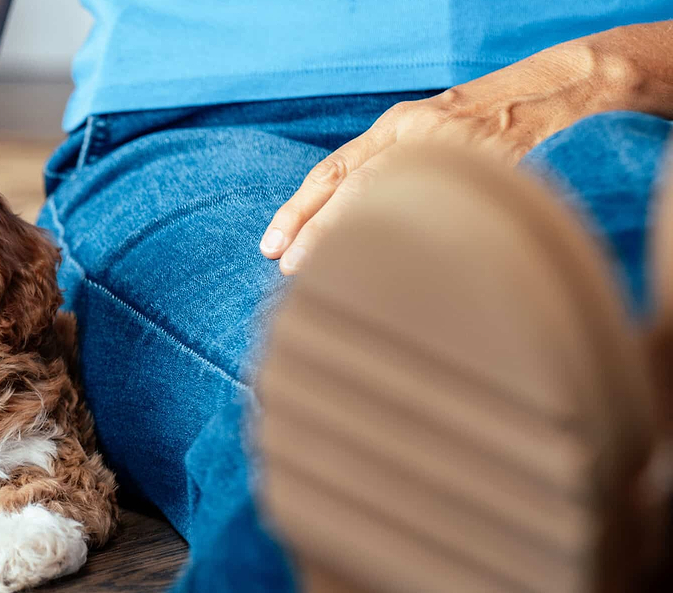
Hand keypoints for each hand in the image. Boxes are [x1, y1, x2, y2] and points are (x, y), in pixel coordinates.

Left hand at [259, 39, 640, 273]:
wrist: (545, 92)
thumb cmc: (473, 126)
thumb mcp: (422, 136)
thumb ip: (384, 170)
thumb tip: (338, 224)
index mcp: (395, 127)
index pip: (333, 171)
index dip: (299, 210)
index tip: (272, 246)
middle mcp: (416, 134)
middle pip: (354, 187)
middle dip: (317, 230)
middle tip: (291, 269)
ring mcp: (453, 150)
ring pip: (393, 198)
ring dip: (356, 238)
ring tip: (328, 273)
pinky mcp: (490, 168)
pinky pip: (446, 210)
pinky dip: (418, 241)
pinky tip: (398, 270)